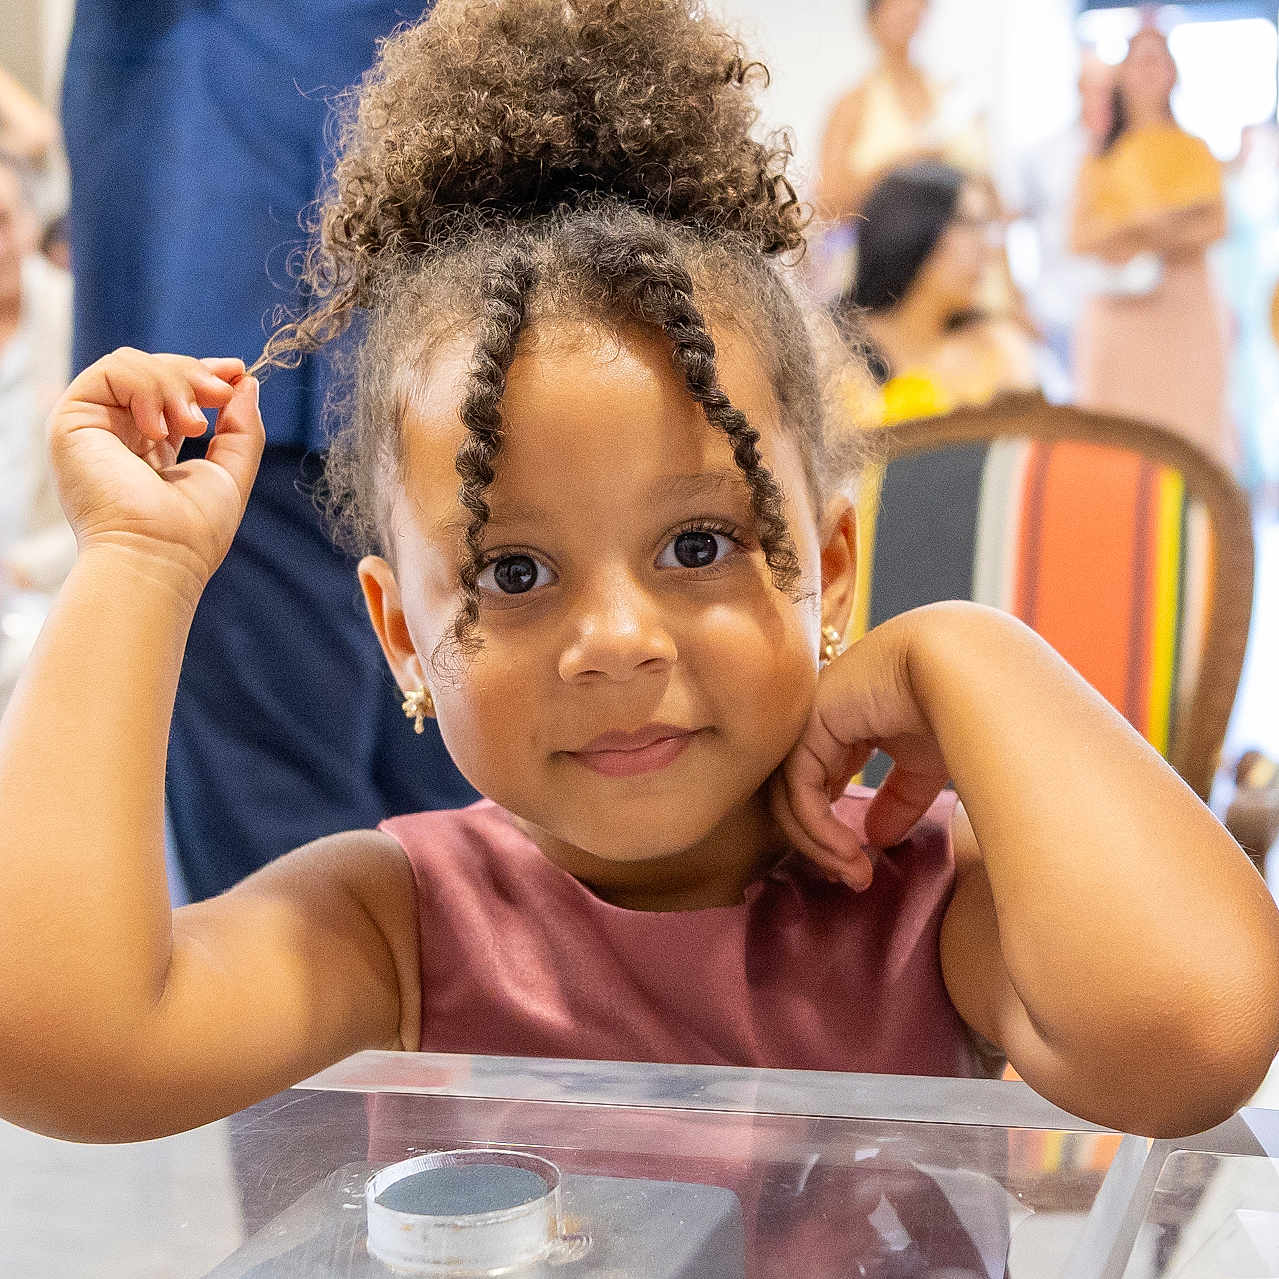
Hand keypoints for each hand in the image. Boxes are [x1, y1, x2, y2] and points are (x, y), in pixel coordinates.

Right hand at [48, 348, 264, 590]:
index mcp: (148, 445)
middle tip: (219, 396)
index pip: (171, 390)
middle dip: (194, 375)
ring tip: (192, 426)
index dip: (203, 372)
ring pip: (134, 364)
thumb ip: (242, 426)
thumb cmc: (193, 530)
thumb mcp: (231, 471)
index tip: (236, 370)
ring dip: (174, 384)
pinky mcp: (72, 419)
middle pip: (154, 370)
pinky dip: (147, 388)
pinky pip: (112, 370)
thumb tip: (243, 379)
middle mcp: (117, 432)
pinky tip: (159, 430)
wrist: (159, 554)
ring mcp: (93, 425)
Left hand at [770, 615, 950, 889]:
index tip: (859, 864)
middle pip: (797, 791)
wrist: (964, 668)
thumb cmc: (955, 705)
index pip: (817, 779)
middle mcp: (820, 717)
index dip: (831, 825)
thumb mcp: (924, 765)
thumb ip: (899, 799)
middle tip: (851, 877)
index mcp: (846, 718)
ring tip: (854, 874)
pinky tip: (850, 852)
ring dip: (819, 844)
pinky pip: (800, 788)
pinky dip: (820, 829)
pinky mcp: (809, 724)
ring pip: (791, 794)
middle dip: (820, 841)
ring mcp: (809, 717)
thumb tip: (878, 840)